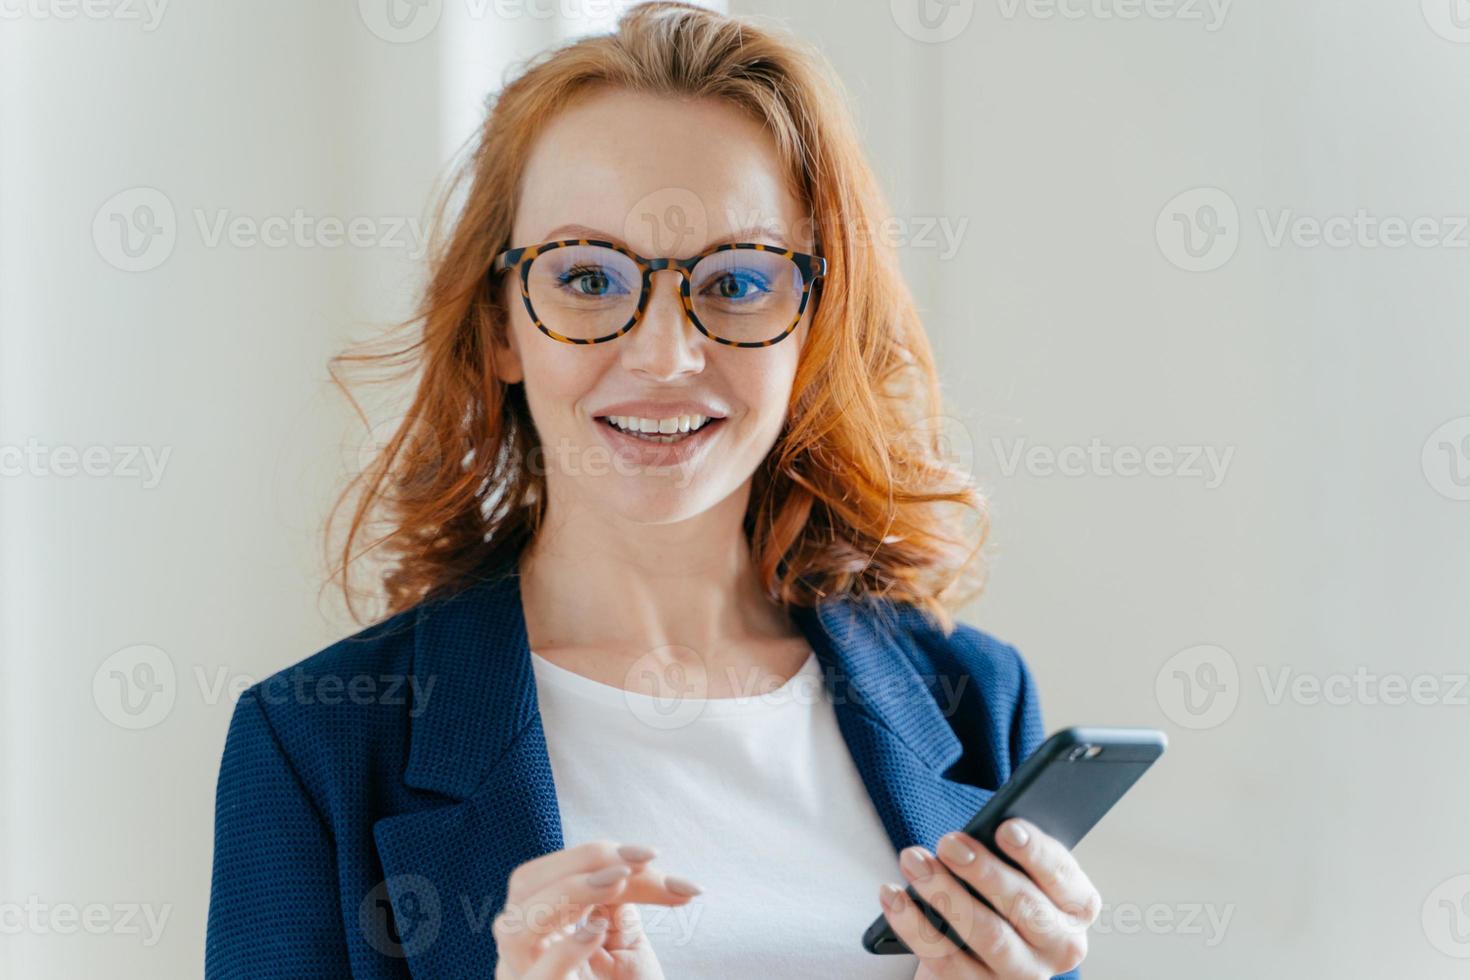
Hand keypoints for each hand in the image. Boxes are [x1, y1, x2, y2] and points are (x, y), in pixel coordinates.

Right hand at [492, 839, 702, 978]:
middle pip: (524, 886)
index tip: (648, 854)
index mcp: (540, 928)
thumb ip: (622, 900)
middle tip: (636, 863)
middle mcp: (522, 952)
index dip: (591, 855)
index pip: (549, 873)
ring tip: (617, 884)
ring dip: (569, 895)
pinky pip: (534, 979)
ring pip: (516, 928)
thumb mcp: (625, 944)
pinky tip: (595, 934)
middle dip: (581, 864)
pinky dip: (564, 951)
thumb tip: (644, 860)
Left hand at [879, 818, 1099, 978]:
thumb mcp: (1015, 867)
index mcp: (1077, 905)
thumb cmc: (1000, 889)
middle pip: (1024, 907)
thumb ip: (1008, 852)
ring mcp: (1023, 975)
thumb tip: (978, 834)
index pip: (1063, 877)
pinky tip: (892, 896)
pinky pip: (948, 963)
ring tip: (914, 862)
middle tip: (947, 842)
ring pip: (988, 936)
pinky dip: (915, 927)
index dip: (1035, 852)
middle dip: (983, 871)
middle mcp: (1060, 946)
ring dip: (945, 894)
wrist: (979, 945)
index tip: (1005, 827)